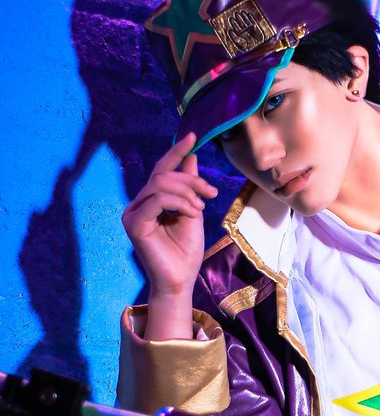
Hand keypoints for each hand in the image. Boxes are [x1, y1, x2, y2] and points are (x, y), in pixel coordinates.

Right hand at [122, 133, 216, 297]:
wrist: (181, 280)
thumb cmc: (186, 251)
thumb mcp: (193, 211)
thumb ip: (189, 186)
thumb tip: (191, 157)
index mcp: (151, 201)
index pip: (161, 169)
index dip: (176, 151)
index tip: (193, 136)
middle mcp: (138, 204)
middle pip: (163, 174)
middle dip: (190, 179)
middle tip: (210, 193)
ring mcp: (133, 213)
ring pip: (160, 184)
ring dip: (187, 192)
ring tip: (200, 208)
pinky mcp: (134, 223)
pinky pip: (157, 199)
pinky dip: (179, 203)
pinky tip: (190, 213)